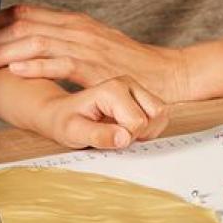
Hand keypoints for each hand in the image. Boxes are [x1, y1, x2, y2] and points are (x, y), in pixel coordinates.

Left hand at [0, 5, 190, 101]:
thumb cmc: (131, 65)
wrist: (171, 74)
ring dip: (1, 51)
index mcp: (73, 22)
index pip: (24, 13)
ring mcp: (87, 46)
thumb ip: (66, 43)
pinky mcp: (98, 66)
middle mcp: (77, 28)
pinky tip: (13, 69)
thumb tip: (32, 48)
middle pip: (21, 23)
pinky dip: (34, 64)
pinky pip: (61, 62)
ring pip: (34, 41)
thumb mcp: (94, 47)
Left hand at [33, 76, 169, 148]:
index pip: (138, 122)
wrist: (60, 114)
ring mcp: (137, 88)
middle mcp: (128, 83)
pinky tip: (128, 130)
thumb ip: (98, 136)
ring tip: (121, 132)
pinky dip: (149, 128)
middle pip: (155, 116)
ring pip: (161, 115)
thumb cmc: (64, 122)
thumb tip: (124, 138)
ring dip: (146, 131)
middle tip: (115, 135)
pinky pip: (159, 116)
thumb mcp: (73, 132)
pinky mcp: (142, 96)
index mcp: (113, 88)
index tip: (106, 136)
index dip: (125, 138)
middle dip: (139, 134)